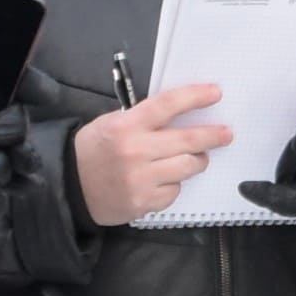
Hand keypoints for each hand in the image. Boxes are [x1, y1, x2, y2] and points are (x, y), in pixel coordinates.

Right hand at [73, 84, 231, 226]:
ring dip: (197, 160)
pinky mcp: (144, 202)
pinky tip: (163, 180)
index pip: (168, 105)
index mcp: (127, 126)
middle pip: (188, 140)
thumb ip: (143, 119)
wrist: (69, 187)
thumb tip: (182, 113)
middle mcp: (136, 151)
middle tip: (226, 134)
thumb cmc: (93, 150)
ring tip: (195, 157)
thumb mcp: (112, 123)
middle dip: (213, 135)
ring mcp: (141, 179)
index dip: (195, 97)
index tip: (216, 93)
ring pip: (187, 166)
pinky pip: (174, 191)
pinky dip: (174, 184)